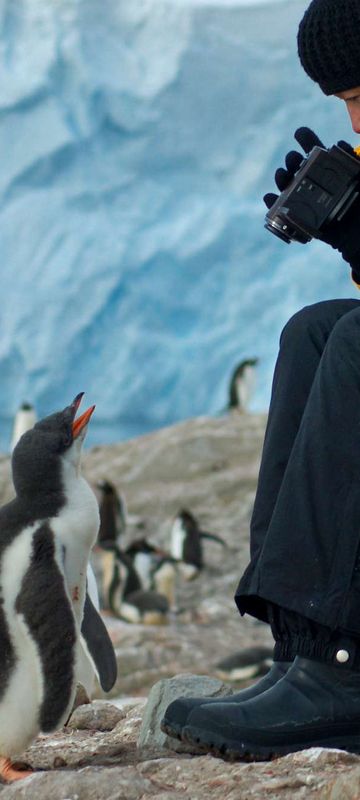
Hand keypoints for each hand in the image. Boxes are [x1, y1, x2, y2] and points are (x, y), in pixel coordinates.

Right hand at [264, 128, 359, 280]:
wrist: (357, 232)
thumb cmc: (359, 205)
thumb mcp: (359, 178)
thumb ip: (353, 162)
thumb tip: (340, 145)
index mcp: (327, 169)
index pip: (313, 149)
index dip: (305, 138)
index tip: (299, 133)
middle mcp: (313, 182)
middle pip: (296, 166)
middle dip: (291, 160)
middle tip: (293, 160)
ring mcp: (304, 200)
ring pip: (286, 185)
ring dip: (280, 177)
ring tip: (281, 176)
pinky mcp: (299, 220)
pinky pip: (281, 211)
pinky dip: (272, 204)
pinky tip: (269, 198)